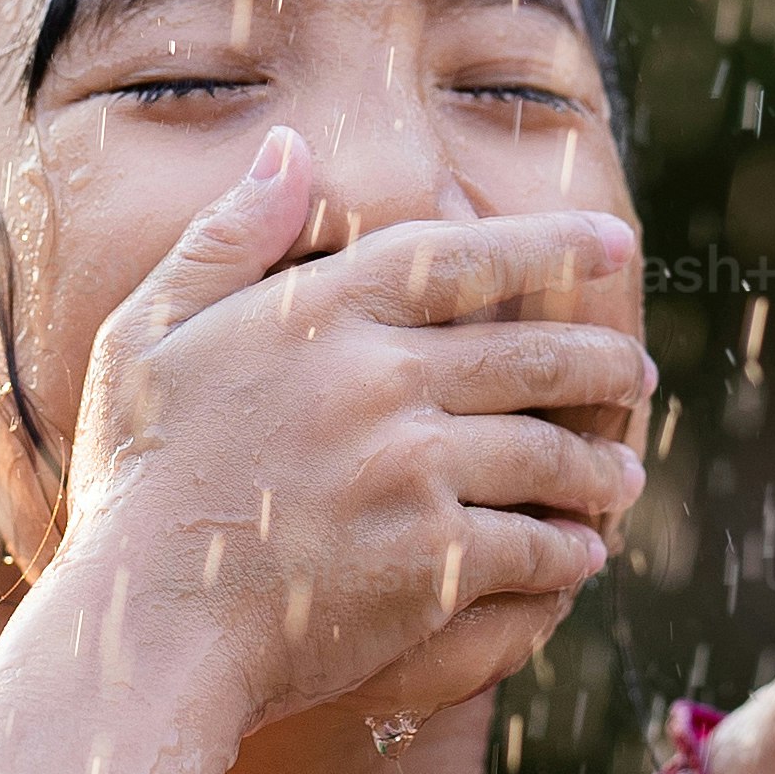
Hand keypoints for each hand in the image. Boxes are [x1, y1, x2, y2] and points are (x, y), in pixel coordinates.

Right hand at [47, 135, 655, 737]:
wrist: (143, 628)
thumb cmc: (137, 483)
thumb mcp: (146, 337)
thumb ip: (225, 237)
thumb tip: (287, 145)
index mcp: (319, 313)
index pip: (462, 256)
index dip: (552, 244)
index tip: (615, 241)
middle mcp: (377, 379)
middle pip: (532, 355)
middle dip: (604, 365)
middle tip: (637, 376)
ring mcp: (411, 470)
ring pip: (549, 454)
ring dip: (601, 467)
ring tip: (621, 475)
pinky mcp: (433, 560)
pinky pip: (534, 543)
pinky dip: (569, 547)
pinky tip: (582, 551)